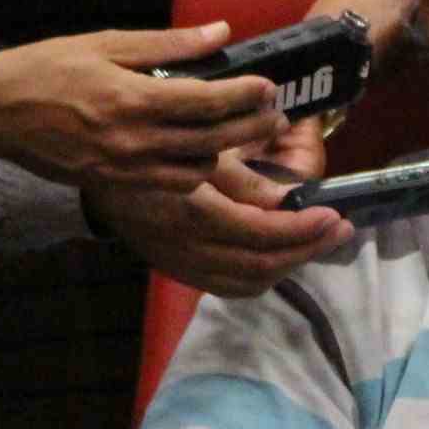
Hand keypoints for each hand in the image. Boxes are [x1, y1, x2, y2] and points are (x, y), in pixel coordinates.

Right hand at [0, 23, 291, 190]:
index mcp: (132, 98)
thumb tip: (219, 32)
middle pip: (213, 140)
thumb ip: (168, 43)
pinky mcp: (116, 185)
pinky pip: (171, 185)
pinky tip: (201, 153)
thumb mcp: (106, 43)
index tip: (267, 86)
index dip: (245, 95)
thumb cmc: (46, 69)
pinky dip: (194, 171)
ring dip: (225, 153)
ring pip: (198, 170)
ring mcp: (125, 168)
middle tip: (272, 114)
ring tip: (242, 133)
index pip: (208, 101)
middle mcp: (133, 140)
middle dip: (250, 127)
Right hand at [90, 140, 354, 299]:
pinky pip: (227, 286)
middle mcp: (185, 245)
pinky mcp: (176, 268)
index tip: (333, 213)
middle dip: (307, 248)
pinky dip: (261, 277)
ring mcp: (180, 261)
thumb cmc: (145, 142)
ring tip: (319, 241)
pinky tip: (282, 257)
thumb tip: (293, 194)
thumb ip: (244, 174)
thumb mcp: (194, 145)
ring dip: (290, 264)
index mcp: (190, 212)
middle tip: (339, 228)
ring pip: (247, 281)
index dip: (301, 229)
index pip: (259, 234)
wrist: (89, 168)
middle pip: (260, 264)